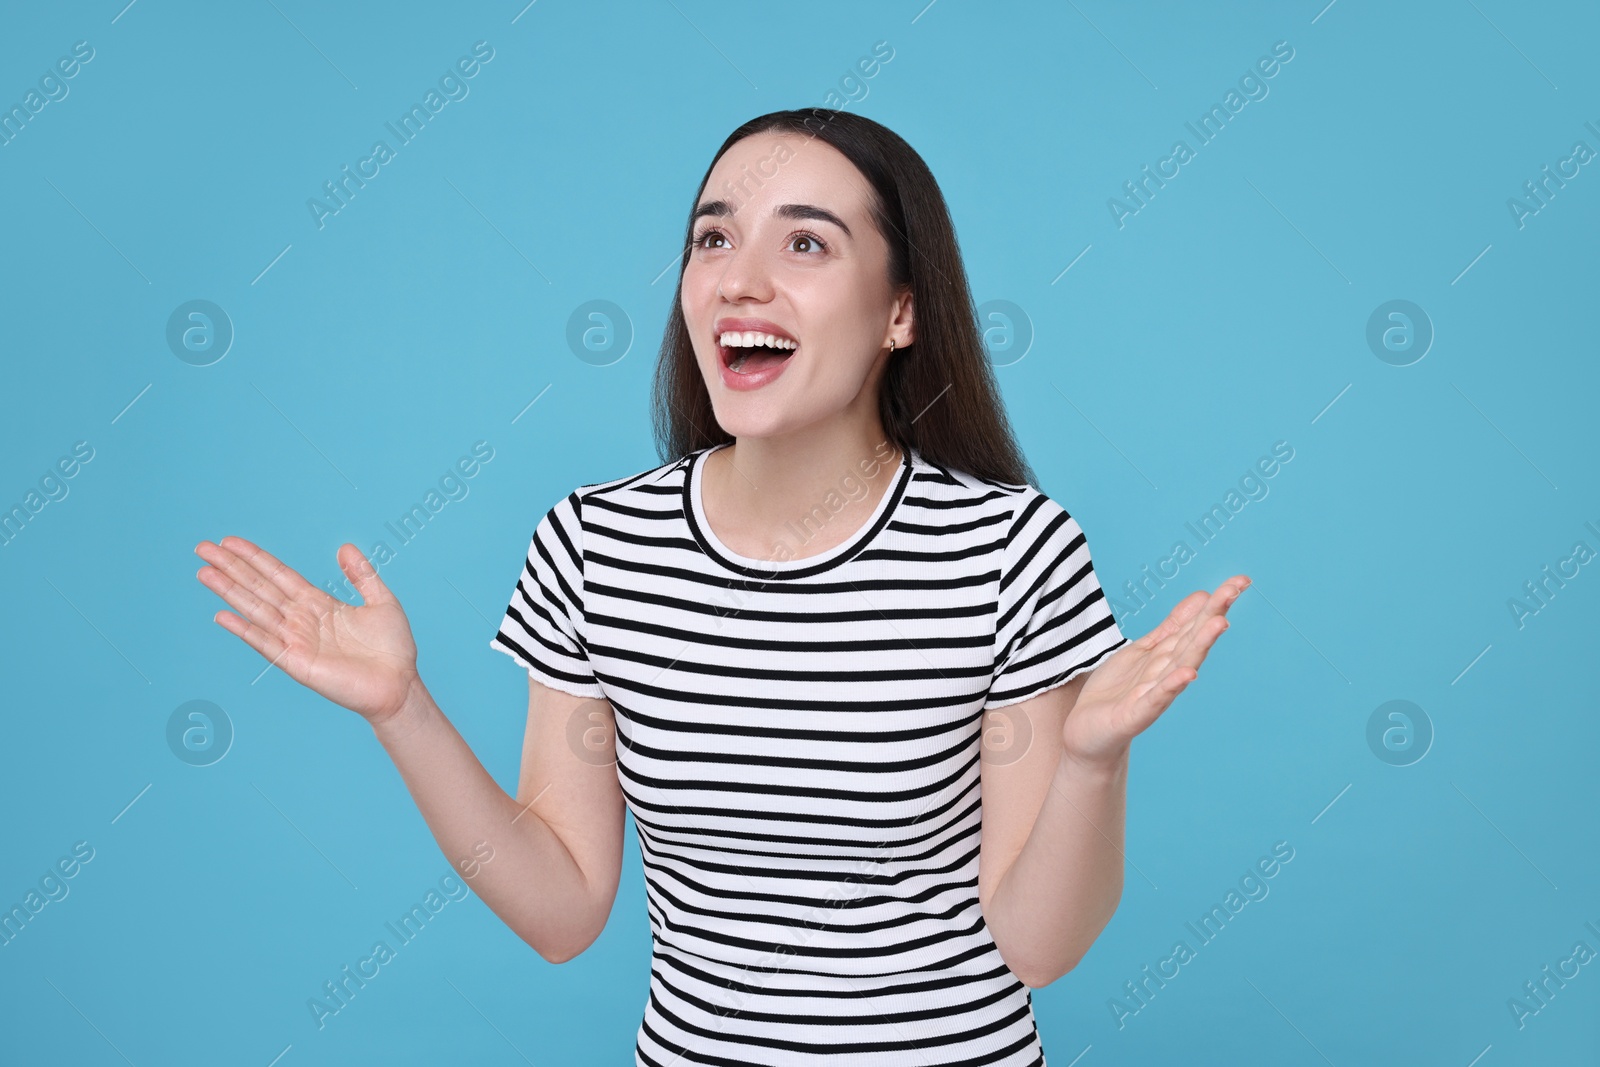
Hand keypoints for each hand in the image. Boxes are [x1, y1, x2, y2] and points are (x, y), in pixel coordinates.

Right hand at [195, 537, 420, 724]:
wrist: (399, 685)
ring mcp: (296, 641)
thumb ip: (362, 575)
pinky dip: (244, 630)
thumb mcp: (382, 602)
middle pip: (259, 588)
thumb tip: (344, 547)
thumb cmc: (392, 649)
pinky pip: (266, 643)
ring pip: (256, 610)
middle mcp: (301, 620)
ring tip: (203, 572)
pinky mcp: (297, 662)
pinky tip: (222, 615)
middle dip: (232, 568)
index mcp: (318, 604)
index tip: (229, 541)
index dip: (255, 558)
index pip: (278, 575)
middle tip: (202, 548)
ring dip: (229, 591)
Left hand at [1060, 574, 1250, 767]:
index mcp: (1168, 655)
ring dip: (1200, 644)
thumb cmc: (1118, 691)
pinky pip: (1156, 698)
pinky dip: (1172, 686)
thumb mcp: (1145, 649)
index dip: (1216, 601)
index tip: (1241, 580)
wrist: (1088, 732)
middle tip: (1235, 590)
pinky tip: (1187, 674)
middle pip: (1193, 639)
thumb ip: (1173, 627)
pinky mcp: (1136, 714)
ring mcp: (1154, 693)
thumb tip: (1202, 596)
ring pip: (1181, 665)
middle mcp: (1167, 672)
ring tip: (1219, 622)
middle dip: (1213, 614)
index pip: (1195, 623)